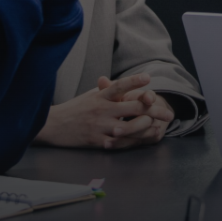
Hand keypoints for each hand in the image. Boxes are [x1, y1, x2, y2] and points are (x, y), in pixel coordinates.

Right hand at [35, 74, 172, 148]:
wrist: (53, 126)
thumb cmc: (74, 109)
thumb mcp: (90, 96)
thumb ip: (106, 90)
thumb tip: (117, 81)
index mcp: (100, 96)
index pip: (119, 85)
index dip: (134, 81)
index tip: (148, 78)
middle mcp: (102, 109)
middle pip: (132, 107)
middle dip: (154, 110)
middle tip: (168, 113)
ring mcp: (100, 126)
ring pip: (129, 127)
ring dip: (146, 127)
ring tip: (157, 127)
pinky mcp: (97, 141)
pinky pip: (120, 143)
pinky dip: (133, 142)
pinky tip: (143, 141)